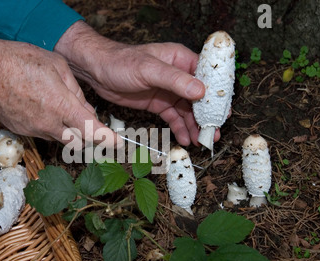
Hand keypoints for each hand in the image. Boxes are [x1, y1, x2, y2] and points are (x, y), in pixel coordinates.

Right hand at [0, 32, 118, 147]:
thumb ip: (76, 90)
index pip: (93, 132)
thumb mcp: (57, 66)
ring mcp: (34, 130)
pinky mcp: (21, 131)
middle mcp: (50, 124)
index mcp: (62, 106)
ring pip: (61, 138)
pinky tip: (42, 107)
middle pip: (79, 141)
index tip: (119, 144)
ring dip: (68, 129)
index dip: (109, 140)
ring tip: (59, 105)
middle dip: (88, 135)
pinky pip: (43, 134)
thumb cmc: (20, 60)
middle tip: (89, 120)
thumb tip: (86, 108)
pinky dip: (50, 126)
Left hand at [55, 21, 216, 146]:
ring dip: (195, 126)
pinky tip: (185, 140)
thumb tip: (201, 92)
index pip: (207, 77)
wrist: (96, 70)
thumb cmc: (121, 62)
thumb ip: (175, 80)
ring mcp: (168, 91)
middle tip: (214, 134)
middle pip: (200, 98)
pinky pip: (174, 117)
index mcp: (180, 60)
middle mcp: (178, 76)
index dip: (217, 95)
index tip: (222, 113)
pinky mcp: (158, 103)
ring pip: (188, 110)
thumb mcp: (149, 69)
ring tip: (202, 142)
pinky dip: (180, 128)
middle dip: (208, 116)